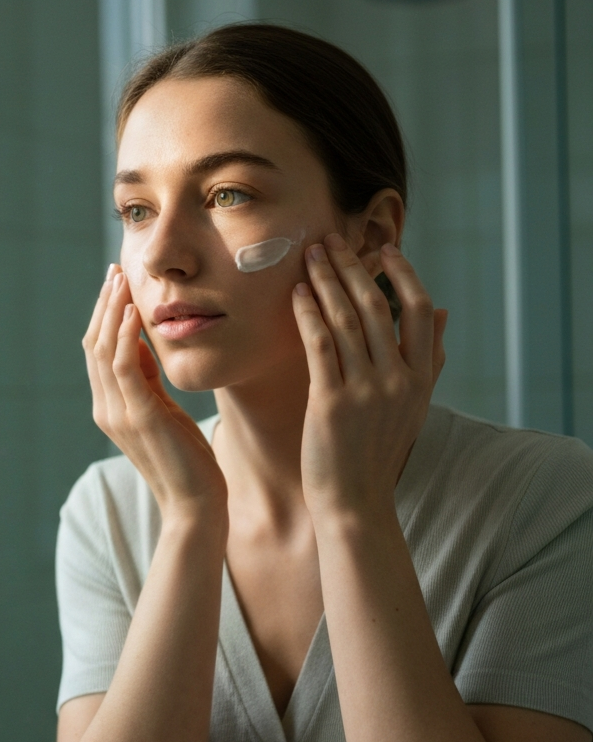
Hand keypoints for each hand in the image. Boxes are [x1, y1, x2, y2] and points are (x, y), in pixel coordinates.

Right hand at [83, 265, 227, 517]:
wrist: (195, 505)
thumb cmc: (186, 460)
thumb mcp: (163, 411)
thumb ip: (147, 381)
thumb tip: (141, 343)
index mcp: (109, 407)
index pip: (97, 351)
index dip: (104, 314)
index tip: (116, 282)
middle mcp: (106, 409)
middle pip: (94, 344)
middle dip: (104, 304)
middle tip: (116, 270)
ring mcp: (118, 414)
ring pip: (104, 350)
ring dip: (112, 311)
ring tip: (122, 281)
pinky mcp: (140, 417)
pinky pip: (124, 367)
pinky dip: (126, 336)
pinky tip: (135, 312)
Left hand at [292, 235, 447, 520]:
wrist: (355, 502)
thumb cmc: (377, 453)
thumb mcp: (414, 405)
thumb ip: (428, 358)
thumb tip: (444, 311)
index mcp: (420, 378)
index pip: (418, 311)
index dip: (401, 274)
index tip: (383, 248)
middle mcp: (398, 380)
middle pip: (378, 307)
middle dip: (353, 267)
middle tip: (331, 239)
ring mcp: (366, 390)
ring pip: (348, 320)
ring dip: (327, 281)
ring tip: (310, 255)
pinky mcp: (331, 402)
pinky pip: (320, 345)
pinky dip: (309, 313)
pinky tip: (297, 293)